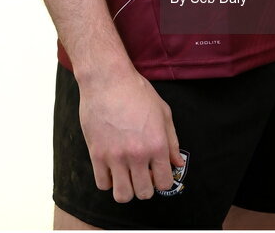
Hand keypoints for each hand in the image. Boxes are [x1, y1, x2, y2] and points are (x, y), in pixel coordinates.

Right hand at [77, 67, 185, 203]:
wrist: (108, 79)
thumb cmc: (137, 91)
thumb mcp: (163, 112)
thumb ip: (172, 140)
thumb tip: (177, 164)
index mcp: (157, 144)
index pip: (165, 182)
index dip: (162, 180)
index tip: (157, 172)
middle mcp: (138, 154)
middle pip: (144, 193)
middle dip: (145, 187)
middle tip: (141, 173)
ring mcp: (116, 156)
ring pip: (122, 195)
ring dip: (126, 189)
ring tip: (126, 175)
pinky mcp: (96, 154)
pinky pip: (102, 184)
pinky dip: (108, 180)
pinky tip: (111, 167)